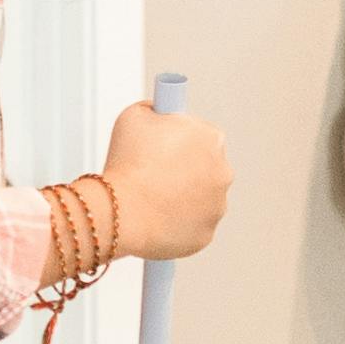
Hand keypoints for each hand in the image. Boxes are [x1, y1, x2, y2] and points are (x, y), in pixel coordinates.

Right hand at [99, 100, 229, 261]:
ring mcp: (217, 206)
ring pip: (198, 200)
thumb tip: (159, 111)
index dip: (178, 140)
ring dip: (180, 198)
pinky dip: (175, 224)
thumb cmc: (127, 162)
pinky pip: (190, 227)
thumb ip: (155, 109)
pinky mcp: (206, 235)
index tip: (163, 147)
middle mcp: (223, 171)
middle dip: (181, 170)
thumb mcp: (135, 115)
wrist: (121, 211)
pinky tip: (153, 219)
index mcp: (211, 138)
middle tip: (152, 175)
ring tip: (149, 199)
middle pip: (203, 168)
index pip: (199, 135)